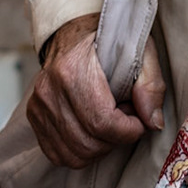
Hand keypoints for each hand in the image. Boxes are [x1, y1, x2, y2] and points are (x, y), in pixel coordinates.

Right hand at [25, 13, 166, 167]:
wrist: (73, 32)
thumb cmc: (108, 40)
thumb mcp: (139, 51)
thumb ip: (150, 86)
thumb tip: (152, 123)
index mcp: (72, 70)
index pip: (102, 123)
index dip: (128, 131)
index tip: (139, 121)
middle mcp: (50, 90)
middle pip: (88, 143)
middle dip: (116, 140)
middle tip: (126, 120)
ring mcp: (39, 105)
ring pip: (74, 154)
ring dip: (100, 147)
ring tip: (109, 123)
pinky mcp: (35, 116)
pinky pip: (58, 154)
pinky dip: (80, 151)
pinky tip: (92, 131)